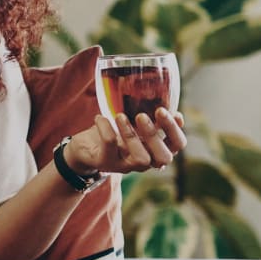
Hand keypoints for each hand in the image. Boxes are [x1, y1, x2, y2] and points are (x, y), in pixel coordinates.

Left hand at [65, 108, 186, 176]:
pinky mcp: (106, 162)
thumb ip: (148, 116)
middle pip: (164, 157)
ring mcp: (126, 165)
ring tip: (119, 116)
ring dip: (131, 134)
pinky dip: (105, 128)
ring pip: (140, 158)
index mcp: (154, 149)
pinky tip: (99, 117)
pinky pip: (110, 146)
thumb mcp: (132, 122)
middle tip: (142, 115)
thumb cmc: (113, 131)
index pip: (177, 145)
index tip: (174, 112)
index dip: (177, 130)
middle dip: (156, 135)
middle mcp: (144, 161)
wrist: (83, 148)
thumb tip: (162, 94)